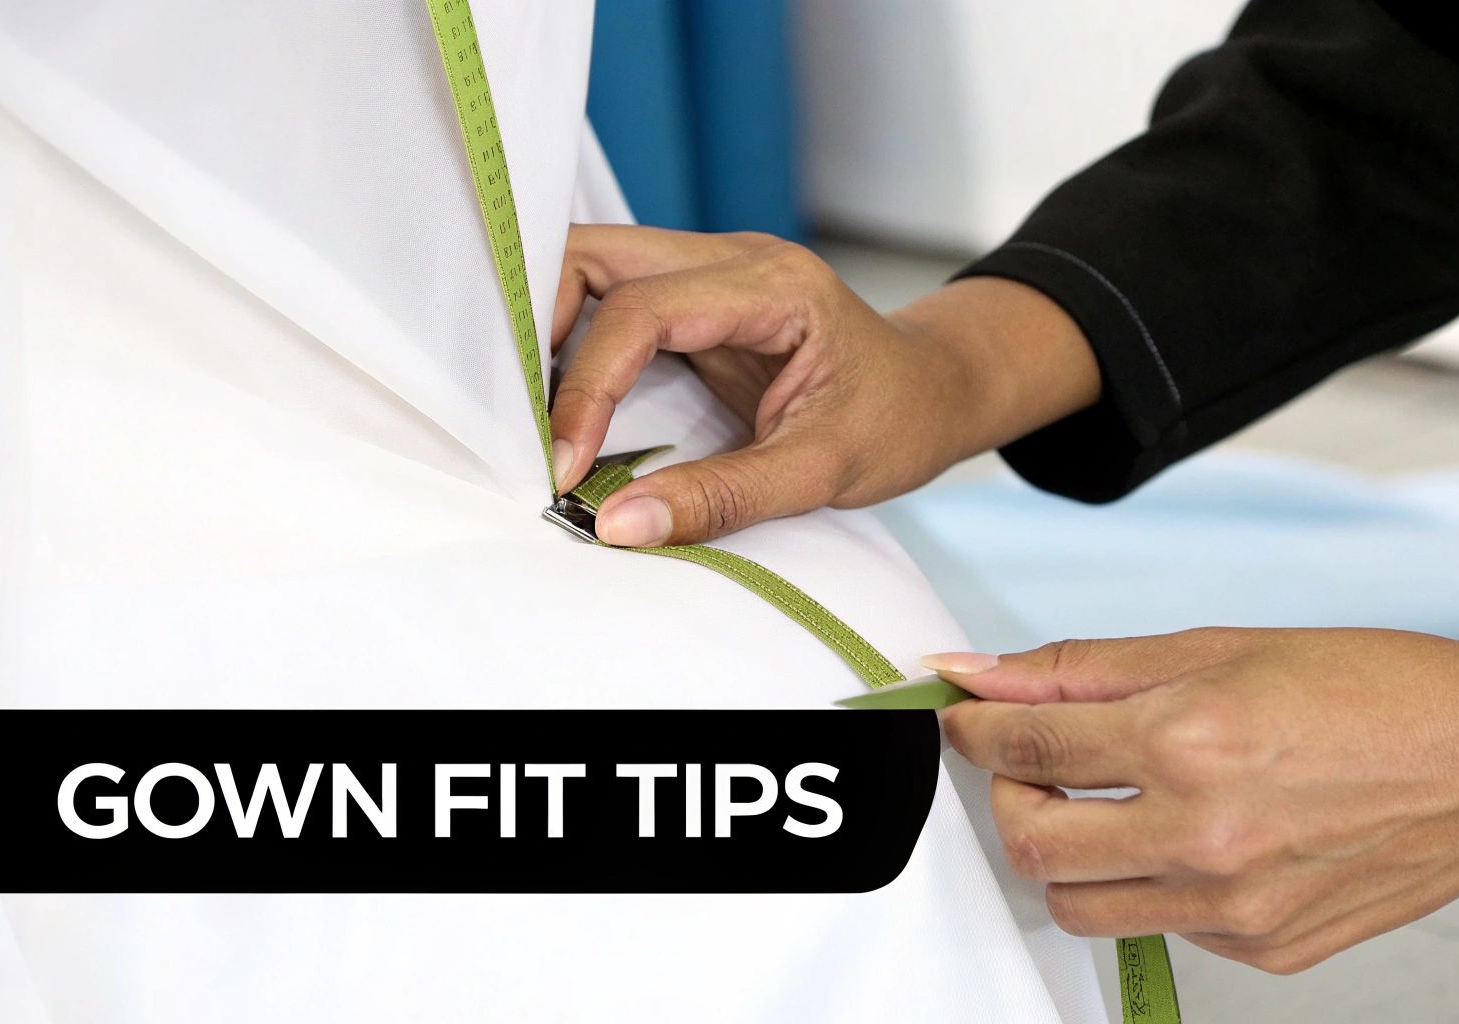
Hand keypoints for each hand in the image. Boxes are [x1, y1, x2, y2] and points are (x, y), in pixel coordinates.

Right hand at [548, 226, 1099, 544]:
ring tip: (533, 416)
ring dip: (550, 334)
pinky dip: (576, 348)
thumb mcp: (823, 471)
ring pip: (592, 267)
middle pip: (594, 254)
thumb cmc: (899, 420)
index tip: (563, 466)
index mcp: (771, 285)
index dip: (587, 388)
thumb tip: (617, 526)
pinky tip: (564, 407)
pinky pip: (611, 303)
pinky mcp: (695, 302)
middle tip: (520, 421)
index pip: (641, 311)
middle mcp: (731, 259)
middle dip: (540, 329)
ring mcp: (709, 273)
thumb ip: (723, 498)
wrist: (938, 392)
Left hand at [933, 628, 1458, 972]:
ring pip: (1082, 905)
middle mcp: (1203, 834)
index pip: (1025, 748)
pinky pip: (1164, 927)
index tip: (964, 716)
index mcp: (1188, 740)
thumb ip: (1089, 668)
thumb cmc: (1377, 688)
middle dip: (1008, 800)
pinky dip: (1152, 884)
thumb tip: (988, 671)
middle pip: (1032, 845)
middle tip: (1028, 768)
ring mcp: (1235, 906)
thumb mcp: (1221, 647)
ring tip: (1107, 806)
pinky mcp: (1267, 951)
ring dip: (1068, 855)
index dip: (974, 727)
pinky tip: (1194, 836)